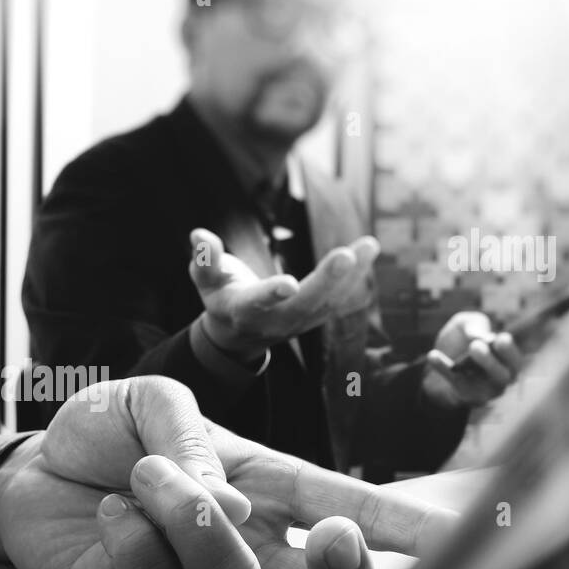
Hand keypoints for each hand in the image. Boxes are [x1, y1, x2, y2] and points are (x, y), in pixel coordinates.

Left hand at [0, 377, 456, 568]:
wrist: (31, 469)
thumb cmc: (108, 430)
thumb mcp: (155, 402)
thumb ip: (196, 442)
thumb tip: (231, 506)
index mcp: (266, 484)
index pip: (348, 507)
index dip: (407, 528)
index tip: (466, 541)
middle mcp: (245, 539)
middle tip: (334, 542)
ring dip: (192, 518)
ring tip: (145, 474)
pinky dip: (135, 534)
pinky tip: (114, 509)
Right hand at [189, 228, 379, 358]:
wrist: (240, 332)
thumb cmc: (220, 296)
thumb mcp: (205, 280)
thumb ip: (204, 259)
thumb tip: (199, 235)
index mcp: (243, 311)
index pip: (257, 303)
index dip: (271, 294)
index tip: (288, 284)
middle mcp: (275, 320)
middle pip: (303, 303)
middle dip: (325, 280)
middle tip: (345, 256)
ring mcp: (299, 321)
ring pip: (328, 300)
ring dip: (351, 275)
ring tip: (368, 245)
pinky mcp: (316, 316)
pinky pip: (339, 297)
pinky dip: (357, 275)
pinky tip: (369, 249)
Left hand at [424, 311, 523, 407]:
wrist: (437, 357)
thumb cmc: (461, 338)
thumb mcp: (467, 323)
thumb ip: (474, 324)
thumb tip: (477, 336)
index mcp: (507, 362)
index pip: (514, 360)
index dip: (509, 351)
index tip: (501, 338)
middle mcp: (499, 379)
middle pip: (501, 376)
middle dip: (490, 361)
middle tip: (476, 345)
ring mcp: (482, 390)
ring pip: (481, 386)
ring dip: (471, 368)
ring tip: (464, 350)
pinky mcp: (462, 394)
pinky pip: (453, 383)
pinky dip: (443, 369)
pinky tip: (432, 355)